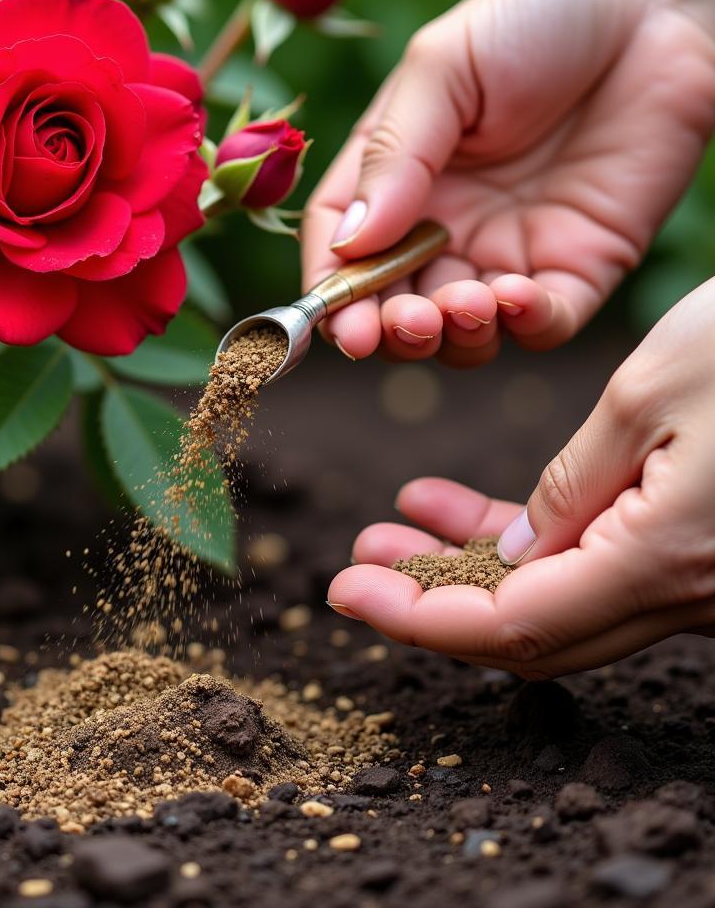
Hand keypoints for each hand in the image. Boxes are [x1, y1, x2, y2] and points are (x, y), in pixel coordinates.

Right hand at [302, 0, 714, 364]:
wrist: (653, 1)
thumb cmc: (533, 15)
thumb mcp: (442, 67)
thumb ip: (395, 156)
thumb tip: (349, 243)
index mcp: (391, 181)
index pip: (340, 255)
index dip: (332, 295)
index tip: (339, 322)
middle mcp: (440, 228)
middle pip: (394, 307)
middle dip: (390, 332)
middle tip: (403, 323)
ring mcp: (507, 252)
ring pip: (463, 332)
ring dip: (453, 338)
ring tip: (463, 305)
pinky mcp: (577, 265)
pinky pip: (544, 322)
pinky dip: (525, 326)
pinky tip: (517, 298)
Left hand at [327, 279, 714, 676]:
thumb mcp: (652, 392)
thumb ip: (577, 485)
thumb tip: (523, 551)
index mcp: (663, 562)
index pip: (512, 628)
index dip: (417, 620)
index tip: (343, 593)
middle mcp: (682, 590)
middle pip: (527, 631)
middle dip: (429, 601)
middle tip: (357, 564)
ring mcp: (691, 576)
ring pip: (553, 599)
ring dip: (464, 568)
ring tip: (390, 529)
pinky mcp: (694, 546)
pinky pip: (592, 562)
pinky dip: (521, 541)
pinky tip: (456, 505)